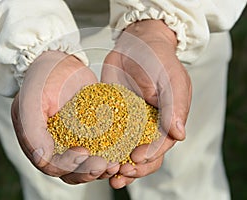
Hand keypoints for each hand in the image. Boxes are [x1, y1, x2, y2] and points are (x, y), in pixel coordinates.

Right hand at [11, 51, 116, 183]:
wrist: (61, 61)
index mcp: (37, 142)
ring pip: (86, 165)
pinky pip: (99, 149)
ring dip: (101, 168)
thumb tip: (41, 158)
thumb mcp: (32, 98)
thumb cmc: (43, 77)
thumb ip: (32, 129)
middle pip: (71, 171)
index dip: (68, 165)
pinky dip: (110, 154)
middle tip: (105, 164)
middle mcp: (54, 146)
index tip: (83, 153)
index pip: (52, 165)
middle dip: (88, 171)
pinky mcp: (89, 133)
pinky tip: (121, 152)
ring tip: (116, 164)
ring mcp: (72, 140)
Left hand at [101, 20, 191, 187]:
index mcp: (168, 120)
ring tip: (106, 174)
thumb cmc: (157, 58)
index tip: (135, 158)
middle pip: (145, 155)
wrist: (135, 44)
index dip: (150, 156)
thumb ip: (174, 106)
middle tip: (119, 174)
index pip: (162, 146)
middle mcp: (150, 125)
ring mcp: (131, 122)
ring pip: (126, 150)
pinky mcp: (114, 116)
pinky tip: (94, 156)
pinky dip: (103, 148)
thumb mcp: (170, 79)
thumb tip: (179, 135)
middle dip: (133, 168)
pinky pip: (109, 136)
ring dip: (117, 164)